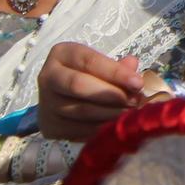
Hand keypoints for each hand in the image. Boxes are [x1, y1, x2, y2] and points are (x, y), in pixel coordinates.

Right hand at [38, 45, 155, 140]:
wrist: (63, 98)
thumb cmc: (90, 74)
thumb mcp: (102, 64)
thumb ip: (118, 67)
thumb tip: (132, 67)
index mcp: (62, 54)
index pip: (89, 61)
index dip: (116, 73)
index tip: (138, 83)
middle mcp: (48, 77)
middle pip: (79, 85)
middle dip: (112, 94)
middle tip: (135, 101)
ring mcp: (46, 103)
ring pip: (80, 110)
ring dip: (110, 114)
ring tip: (130, 113)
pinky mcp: (50, 126)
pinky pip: (78, 130)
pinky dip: (101, 129)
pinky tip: (116, 125)